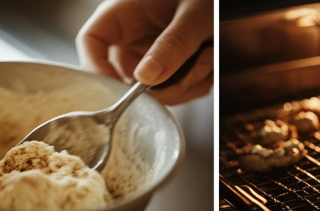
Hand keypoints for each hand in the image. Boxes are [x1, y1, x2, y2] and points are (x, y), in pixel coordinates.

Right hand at [76, 0, 212, 105]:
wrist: (228, 3)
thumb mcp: (193, 14)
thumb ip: (172, 45)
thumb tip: (145, 78)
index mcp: (123, 14)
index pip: (91, 43)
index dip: (98, 72)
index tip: (123, 93)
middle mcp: (132, 38)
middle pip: (128, 81)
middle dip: (164, 87)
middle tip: (194, 71)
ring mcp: (149, 56)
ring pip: (156, 92)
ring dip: (187, 84)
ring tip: (208, 55)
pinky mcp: (167, 70)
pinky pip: (175, 92)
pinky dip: (196, 84)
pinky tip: (208, 60)